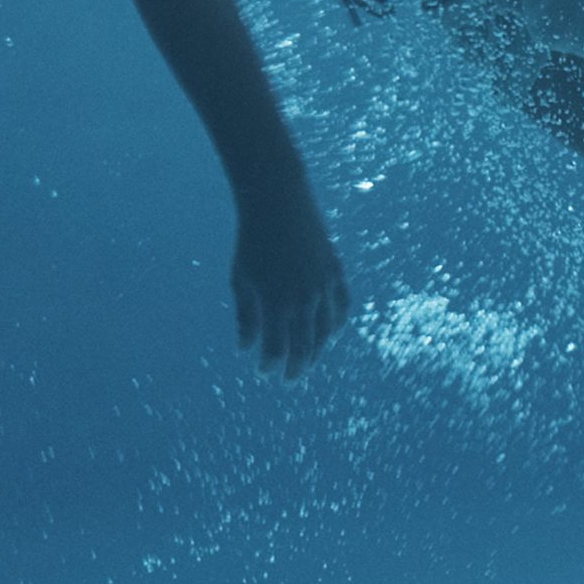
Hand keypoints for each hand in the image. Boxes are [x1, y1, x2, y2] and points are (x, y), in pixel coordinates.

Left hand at [232, 192, 351, 378]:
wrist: (279, 202)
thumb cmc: (252, 242)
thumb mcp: (241, 280)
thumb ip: (246, 317)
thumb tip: (245, 348)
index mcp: (277, 302)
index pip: (277, 347)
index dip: (270, 364)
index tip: (263, 373)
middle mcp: (305, 298)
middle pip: (305, 345)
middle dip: (297, 367)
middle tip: (289, 381)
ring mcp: (324, 285)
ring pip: (327, 330)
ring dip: (318, 349)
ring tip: (309, 360)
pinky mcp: (336, 271)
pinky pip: (342, 306)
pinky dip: (337, 324)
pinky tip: (330, 333)